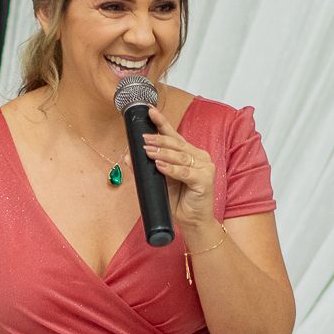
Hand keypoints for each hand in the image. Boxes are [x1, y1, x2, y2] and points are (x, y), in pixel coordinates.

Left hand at [143, 104, 217, 230]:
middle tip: (143, 138)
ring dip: (162, 152)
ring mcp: (204, 167)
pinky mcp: (205, 180)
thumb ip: (146, 169)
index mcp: (188, 154)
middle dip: (158, 139)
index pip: (174, 135)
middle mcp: (198, 157)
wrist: (193, 222)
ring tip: (147, 151)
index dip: (161, 123)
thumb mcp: (158, 182)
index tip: (149, 111)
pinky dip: (172, 169)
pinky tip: (160, 165)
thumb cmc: (179, 201)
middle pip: (177, 143)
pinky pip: (185, 172)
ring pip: (180, 156)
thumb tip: (128, 156)